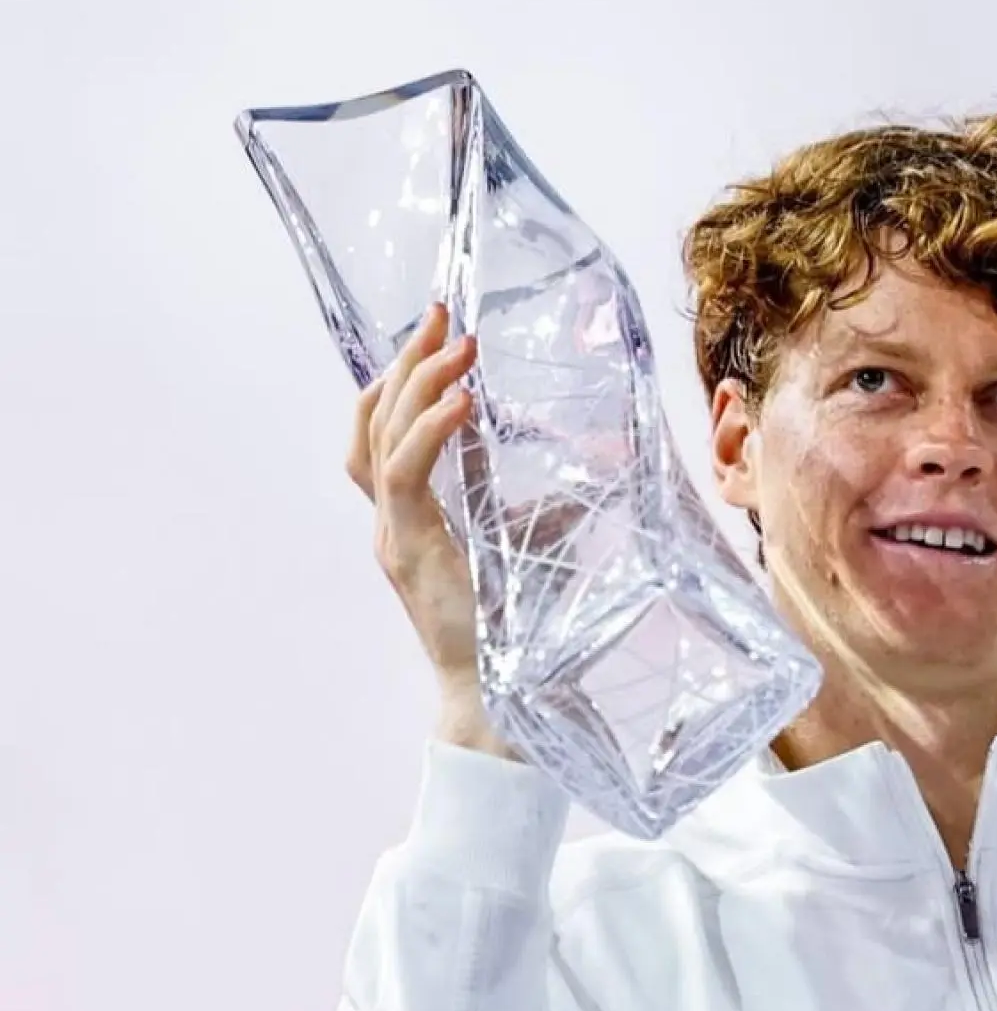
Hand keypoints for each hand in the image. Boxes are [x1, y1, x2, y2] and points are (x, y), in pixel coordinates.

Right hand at [345, 303, 514, 757]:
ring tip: (457, 345)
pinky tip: (463, 400)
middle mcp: (393, 521)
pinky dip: (431, 432)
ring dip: (418, 384)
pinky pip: (405, 475)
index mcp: (417, 516)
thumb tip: (607, 459)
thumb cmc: (523, 630)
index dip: (407, 378)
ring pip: (381, 438)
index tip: (442, 330)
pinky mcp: (408, 550)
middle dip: (406, 361)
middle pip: (376, 420)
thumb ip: (550, 504)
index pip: (388, 431)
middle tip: (441, 313)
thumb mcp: (542, 545)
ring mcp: (394, 535)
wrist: (507, 697)